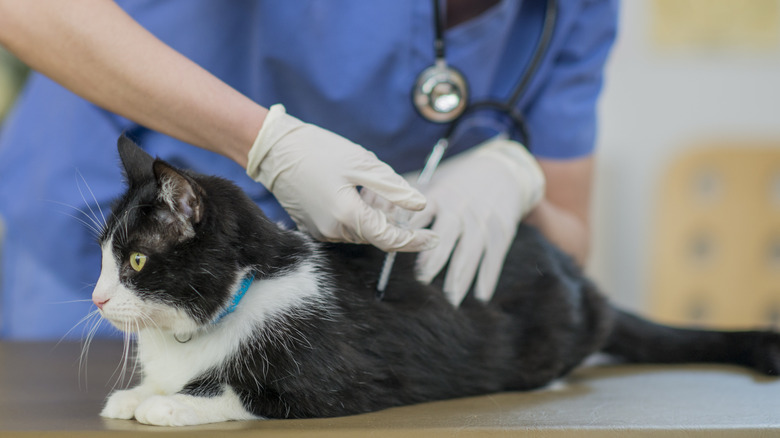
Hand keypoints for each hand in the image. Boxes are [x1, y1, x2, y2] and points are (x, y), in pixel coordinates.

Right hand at [246, 104, 437, 251]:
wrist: (274, 150)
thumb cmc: (319, 151)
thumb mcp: (363, 164)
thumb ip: (394, 189)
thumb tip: (420, 206)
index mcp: (348, 216)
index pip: (390, 239)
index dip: (414, 240)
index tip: (433, 237)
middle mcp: (333, 231)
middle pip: (376, 235)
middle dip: (394, 221)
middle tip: (402, 198)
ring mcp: (320, 231)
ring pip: (361, 231)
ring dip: (376, 216)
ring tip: (376, 189)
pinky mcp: (312, 226)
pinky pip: (345, 227)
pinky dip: (359, 215)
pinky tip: (359, 193)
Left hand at [411, 137, 544, 304]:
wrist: (503, 170)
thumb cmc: (458, 180)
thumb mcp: (433, 180)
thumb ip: (406, 195)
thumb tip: (370, 204)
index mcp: (437, 196)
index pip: (418, 217)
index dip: (408, 235)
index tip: (395, 252)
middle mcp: (459, 209)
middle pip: (445, 236)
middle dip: (434, 259)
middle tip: (422, 280)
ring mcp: (481, 221)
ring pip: (470, 251)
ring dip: (460, 276)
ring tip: (450, 299)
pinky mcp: (501, 230)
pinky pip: (494, 257)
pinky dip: (487, 278)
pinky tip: (480, 297)